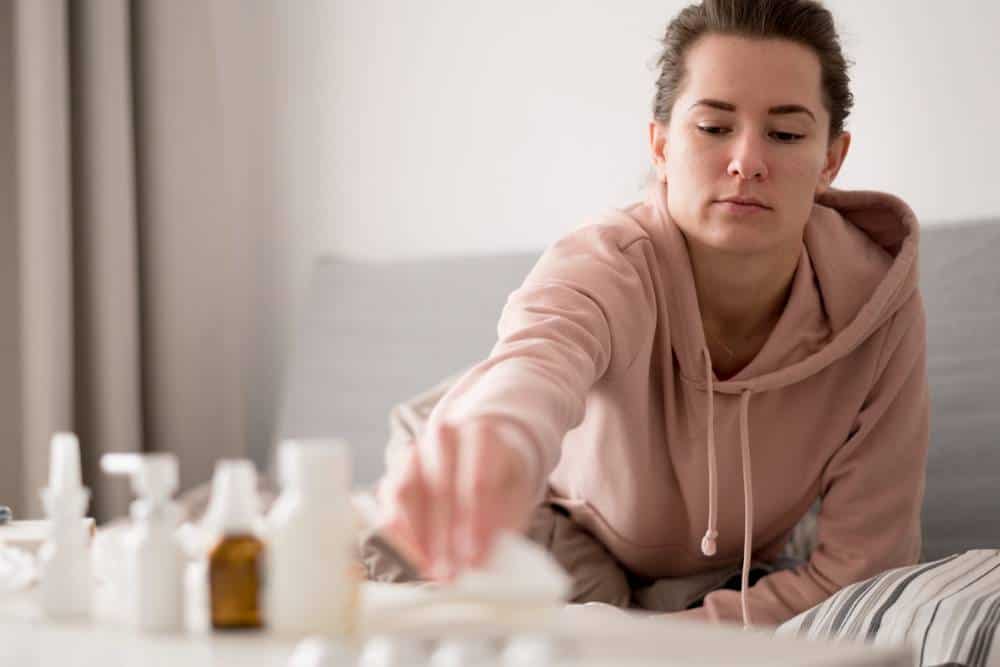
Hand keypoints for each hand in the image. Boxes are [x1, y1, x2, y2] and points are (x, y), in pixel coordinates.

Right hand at [376, 418, 538, 580]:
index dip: (474, 525)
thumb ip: (503, 523)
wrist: (481, 452)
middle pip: (439, 488)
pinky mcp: (395, 469)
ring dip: (417, 537)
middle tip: (450, 575)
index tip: (474, 560)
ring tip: (431, 570)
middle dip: (443, 539)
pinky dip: (400, 534)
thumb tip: (482, 560)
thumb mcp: (516, 495)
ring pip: (406, 492)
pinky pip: (388, 502)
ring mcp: (416, 450)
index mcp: (482, 435)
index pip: (477, 481)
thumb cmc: (500, 478)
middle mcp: (444, 437)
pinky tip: (416, 557)